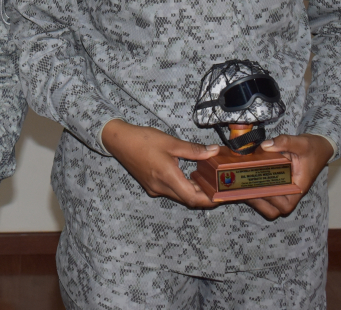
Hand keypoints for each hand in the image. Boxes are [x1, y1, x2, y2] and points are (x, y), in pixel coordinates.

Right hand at [101, 119, 220, 208]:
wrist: (119, 141)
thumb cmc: (143, 139)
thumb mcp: (171, 142)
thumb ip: (194, 150)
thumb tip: (213, 152)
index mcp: (167, 177)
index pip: (192, 198)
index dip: (209, 200)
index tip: (221, 196)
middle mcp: (160, 187)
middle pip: (187, 199)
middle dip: (204, 196)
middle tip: (218, 188)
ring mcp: (154, 189)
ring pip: (179, 196)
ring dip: (193, 192)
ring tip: (207, 181)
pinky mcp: (150, 186)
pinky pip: (170, 192)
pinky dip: (182, 188)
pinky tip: (188, 177)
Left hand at [243, 134, 333, 219]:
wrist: (318, 147)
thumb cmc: (313, 148)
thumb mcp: (301, 143)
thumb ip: (285, 142)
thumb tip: (266, 146)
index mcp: (298, 187)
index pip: (285, 205)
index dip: (270, 201)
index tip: (258, 188)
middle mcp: (291, 193)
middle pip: (273, 210)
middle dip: (258, 202)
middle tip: (243, 189)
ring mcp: (284, 190)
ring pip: (268, 205)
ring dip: (254, 199)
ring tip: (240, 187)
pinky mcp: (278, 184)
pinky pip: (266, 193)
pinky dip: (254, 190)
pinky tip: (244, 180)